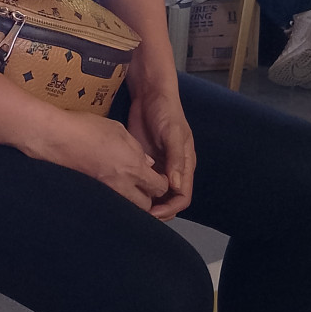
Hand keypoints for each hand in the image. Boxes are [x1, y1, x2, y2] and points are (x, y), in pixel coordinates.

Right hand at [41, 113, 168, 211]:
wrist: (56, 138)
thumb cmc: (87, 128)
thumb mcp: (118, 130)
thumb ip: (137, 149)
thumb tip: (147, 163)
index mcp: (133, 168)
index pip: (159, 188)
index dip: (162, 184)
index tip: (157, 177)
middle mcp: (122, 185)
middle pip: (146, 205)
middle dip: (148, 198)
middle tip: (144, 186)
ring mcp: (106, 192)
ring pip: (128, 208)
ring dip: (132, 201)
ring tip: (128, 188)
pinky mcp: (92, 194)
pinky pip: (111, 203)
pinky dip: (116, 200)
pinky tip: (111, 188)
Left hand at [125, 86, 194, 218]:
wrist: (150, 95)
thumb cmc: (166, 112)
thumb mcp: (172, 134)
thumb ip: (175, 159)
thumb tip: (176, 186)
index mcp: (185, 165)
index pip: (182, 197)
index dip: (170, 208)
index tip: (153, 213)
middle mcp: (173, 170)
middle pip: (169, 200)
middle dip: (158, 210)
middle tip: (139, 216)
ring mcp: (158, 166)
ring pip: (155, 194)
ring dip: (147, 203)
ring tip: (131, 209)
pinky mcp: (144, 161)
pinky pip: (143, 182)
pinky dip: (137, 191)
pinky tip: (125, 195)